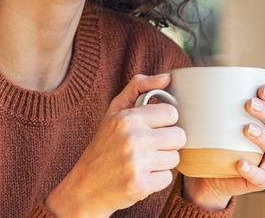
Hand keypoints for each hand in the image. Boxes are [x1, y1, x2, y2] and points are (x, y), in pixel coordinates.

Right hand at [46, 74, 186, 216]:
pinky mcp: (140, 185)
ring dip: (162, 161)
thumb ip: (139, 87)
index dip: (165, 122)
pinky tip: (141, 176)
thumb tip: (167, 77)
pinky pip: (167, 178)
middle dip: (167, 142)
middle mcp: (132, 139)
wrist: (85, 186)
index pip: (171, 113)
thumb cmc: (103, 145)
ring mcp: (136, 163)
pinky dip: (156, 179)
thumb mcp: (114, 111)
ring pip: (175, 158)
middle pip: (178, 136)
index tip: (153, 128)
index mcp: (127, 118)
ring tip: (143, 162)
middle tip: (150, 146)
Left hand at [183, 76, 264, 209]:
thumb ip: (226, 95)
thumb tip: (221, 69)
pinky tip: (241, 163)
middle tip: (250, 103)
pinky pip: (260, 177)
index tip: (261, 87)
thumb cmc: (218, 137)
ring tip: (247, 128)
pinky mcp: (260, 180)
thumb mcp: (221, 115)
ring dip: (264, 138)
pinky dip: (253, 170)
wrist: (209, 173)